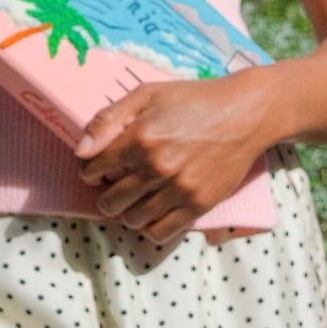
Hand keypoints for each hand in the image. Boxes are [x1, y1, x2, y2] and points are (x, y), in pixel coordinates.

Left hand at [75, 70, 285, 243]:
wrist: (245, 113)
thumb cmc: (194, 99)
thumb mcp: (147, 94)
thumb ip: (108, 119)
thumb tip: (81, 150)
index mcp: (139, 137)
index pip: (91, 170)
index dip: (89, 170)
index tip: (98, 168)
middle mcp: (156, 167)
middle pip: (109, 201)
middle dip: (106, 194)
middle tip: (117, 184)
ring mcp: (179, 189)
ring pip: (132, 220)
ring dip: (127, 211)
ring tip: (136, 197)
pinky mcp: (198, 204)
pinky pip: (160, 232)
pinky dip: (149, 227)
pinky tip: (153, 211)